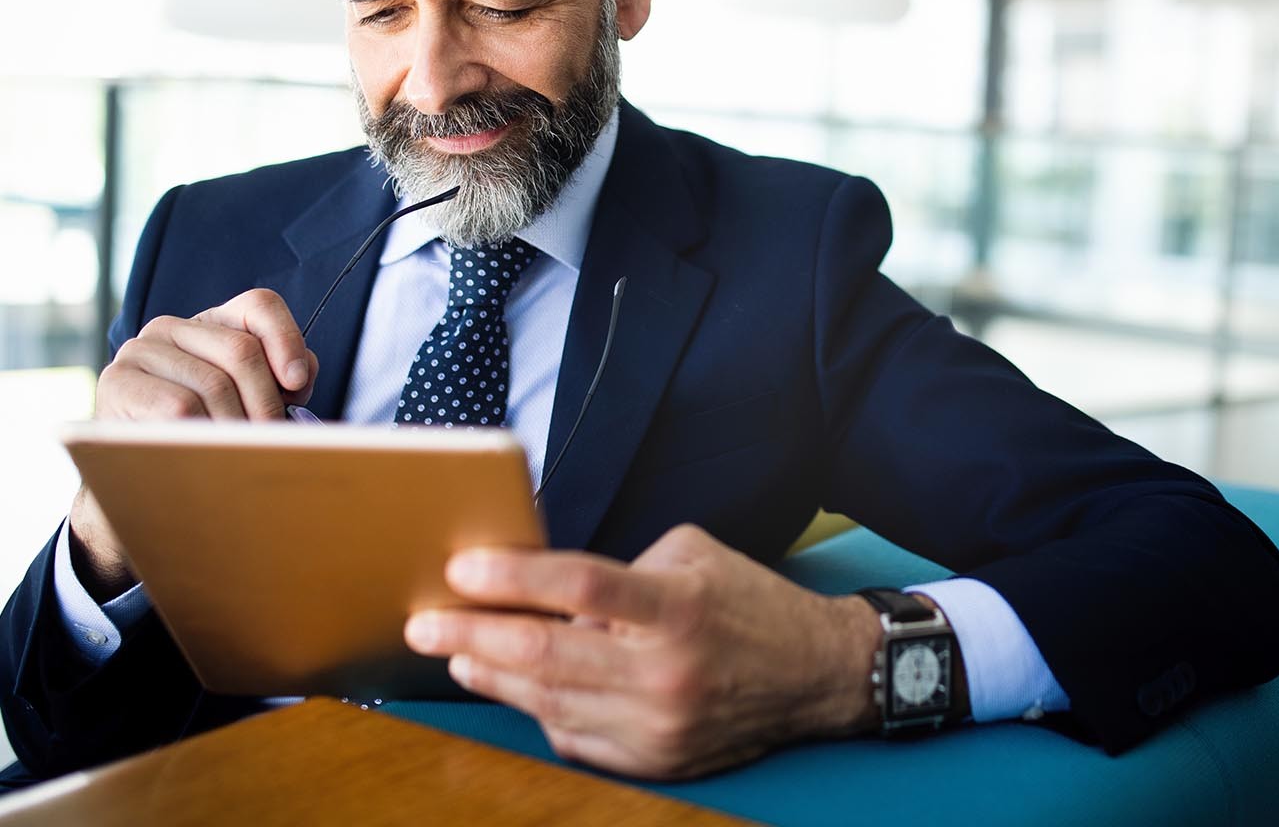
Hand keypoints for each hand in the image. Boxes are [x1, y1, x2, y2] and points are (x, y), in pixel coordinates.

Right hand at [73, 289, 317, 595]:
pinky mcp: (118, 382)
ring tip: (241, 452)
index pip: (259, 305)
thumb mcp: (248, 399)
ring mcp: (140, 351)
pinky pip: (180, 406)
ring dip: (236, 426)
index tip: (298, 385)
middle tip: (271, 438)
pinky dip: (204, 433)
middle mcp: (172, 327)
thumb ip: (282, 379)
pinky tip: (207, 452)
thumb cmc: (204, 432)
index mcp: (211, 323)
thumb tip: (300, 378)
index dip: (287, 340)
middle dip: (266, 401)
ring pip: (214, 383)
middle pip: (242, 350)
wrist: (135, 472)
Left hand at [405, 523, 882, 778]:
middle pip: (546, 653)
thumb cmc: (746, 603)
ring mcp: (658, 725)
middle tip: (425, 622)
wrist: (814, 674)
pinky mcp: (654, 762)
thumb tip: (543, 585)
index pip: (580, 584)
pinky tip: (513, 686)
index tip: (460, 568)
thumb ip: (619, 569)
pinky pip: (573, 738)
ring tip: (456, 654)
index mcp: (676, 606)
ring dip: (492, 676)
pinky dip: (539, 710)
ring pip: (548, 702)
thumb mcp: (690, 556)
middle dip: (471, 635)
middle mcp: (665, 671)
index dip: (513, 575)